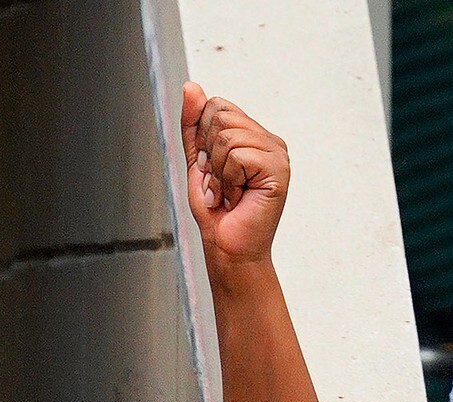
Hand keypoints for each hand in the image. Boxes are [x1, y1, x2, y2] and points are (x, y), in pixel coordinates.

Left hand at [180, 84, 287, 272]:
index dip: (202, 139)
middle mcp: (267, 140)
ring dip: (217, 172)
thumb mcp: (197, 162)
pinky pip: (237, 156)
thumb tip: (191, 86)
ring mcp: (276, 152)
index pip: (216, 107)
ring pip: (227, 137)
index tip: (210, 170)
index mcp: (251, 135)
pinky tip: (238, 197)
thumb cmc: (215, 210)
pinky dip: (227, 181)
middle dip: (208, 154)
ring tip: (228, 192)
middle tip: (219, 183)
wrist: (226, 247)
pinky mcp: (279, 168)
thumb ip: (194, 125)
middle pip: (221, 116)